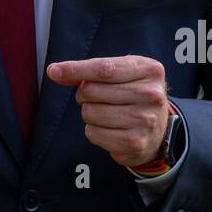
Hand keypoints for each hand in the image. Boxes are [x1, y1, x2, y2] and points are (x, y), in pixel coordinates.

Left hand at [47, 55, 168, 167]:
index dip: (76, 69)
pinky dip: (94, 131)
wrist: (158, 129)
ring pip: (90, 113)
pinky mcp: (135, 143)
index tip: (54, 71)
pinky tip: (110, 129)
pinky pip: (93, 133)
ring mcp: (145, 120)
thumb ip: (90, 70)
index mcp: (149, 70)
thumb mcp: (121, 73)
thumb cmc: (133, 94)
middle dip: (85, 94)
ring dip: (90, 113)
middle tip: (98, 98)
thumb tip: (56, 71)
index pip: (104, 68)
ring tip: (107, 113)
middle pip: (92, 91)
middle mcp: (151, 94)